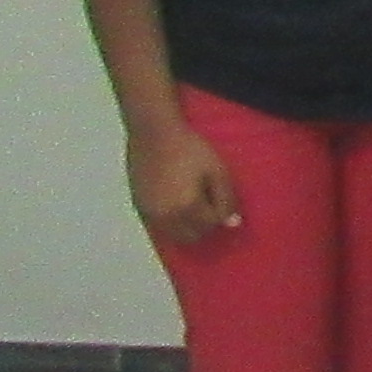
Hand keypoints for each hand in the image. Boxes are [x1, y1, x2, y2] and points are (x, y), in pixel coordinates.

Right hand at [125, 118, 240, 244]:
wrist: (153, 134)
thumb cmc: (190, 149)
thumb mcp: (217, 170)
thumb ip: (226, 199)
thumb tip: (233, 224)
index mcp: (187, 208)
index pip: (210, 226)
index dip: (221, 216)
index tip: (224, 202)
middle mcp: (166, 218)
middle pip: (191, 237)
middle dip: (205, 228)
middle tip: (211, 208)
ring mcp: (149, 214)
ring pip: (173, 236)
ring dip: (187, 229)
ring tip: (195, 210)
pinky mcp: (138, 207)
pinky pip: (157, 227)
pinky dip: (170, 224)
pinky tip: (177, 208)